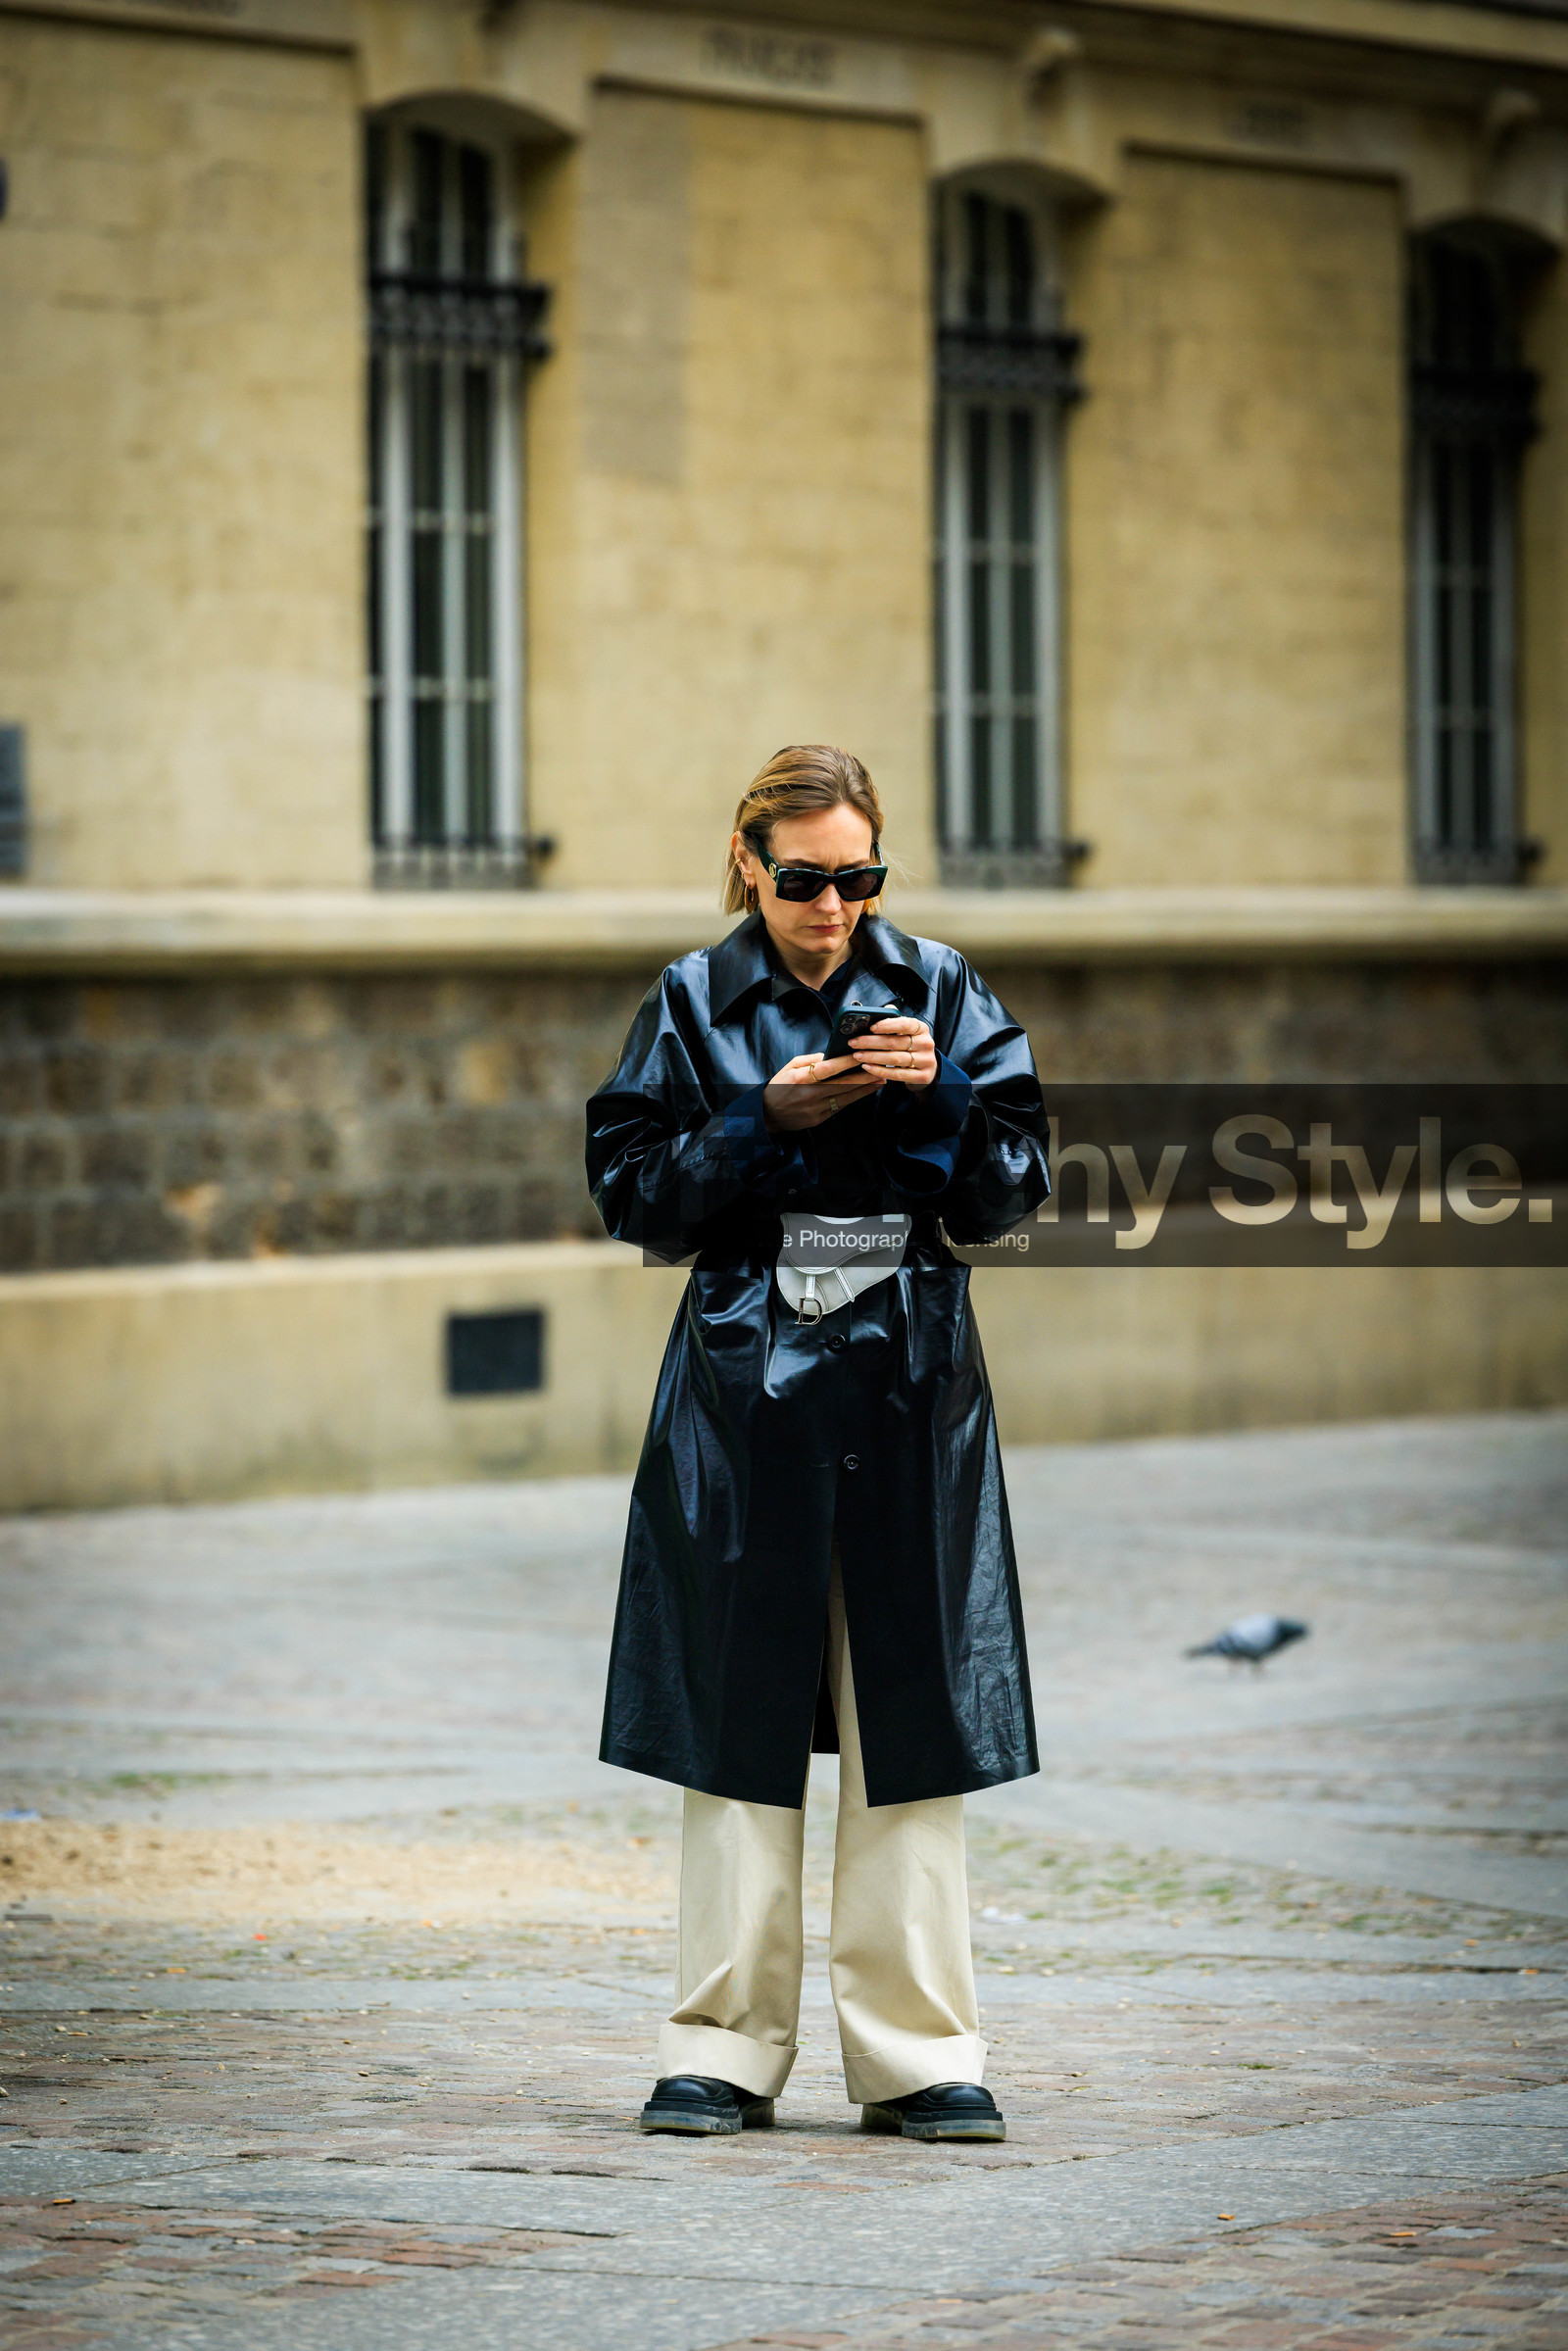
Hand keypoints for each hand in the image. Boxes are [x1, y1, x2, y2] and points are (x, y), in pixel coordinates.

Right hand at [761, 1051, 884, 1131]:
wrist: (768, 1114)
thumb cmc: (780, 1086)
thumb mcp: (790, 1066)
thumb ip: (811, 1060)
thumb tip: (832, 1055)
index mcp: (800, 1078)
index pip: (828, 1069)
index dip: (846, 1062)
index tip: (862, 1055)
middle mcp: (809, 1094)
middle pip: (842, 1085)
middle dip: (864, 1077)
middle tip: (881, 1069)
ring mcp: (815, 1109)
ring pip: (845, 1098)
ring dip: (864, 1089)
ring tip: (880, 1080)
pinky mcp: (818, 1119)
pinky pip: (839, 1107)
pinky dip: (853, 1098)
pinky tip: (864, 1091)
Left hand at [849, 1017, 936, 1088]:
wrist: (928, 1068)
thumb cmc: (911, 1046)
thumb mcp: (906, 1032)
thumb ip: (893, 1021)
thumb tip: (877, 1012)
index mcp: (922, 1029)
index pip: (905, 1024)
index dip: (887, 1025)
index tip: (871, 1027)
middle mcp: (926, 1044)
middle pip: (895, 1042)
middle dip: (871, 1042)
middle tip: (853, 1042)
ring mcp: (926, 1061)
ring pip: (895, 1059)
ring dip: (872, 1057)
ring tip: (857, 1055)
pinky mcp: (922, 1076)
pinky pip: (897, 1075)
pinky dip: (880, 1071)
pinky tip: (867, 1067)